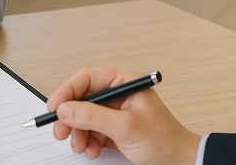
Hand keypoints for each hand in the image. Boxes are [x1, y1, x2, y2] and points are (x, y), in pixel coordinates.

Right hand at [45, 67, 200, 164]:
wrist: (181, 163)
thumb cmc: (166, 141)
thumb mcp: (126, 127)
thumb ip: (93, 117)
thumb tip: (65, 109)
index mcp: (124, 83)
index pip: (87, 78)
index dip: (67, 91)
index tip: (54, 106)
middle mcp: (118, 95)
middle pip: (81, 99)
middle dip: (70, 117)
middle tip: (61, 131)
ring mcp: (115, 113)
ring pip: (83, 117)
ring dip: (78, 133)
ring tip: (81, 146)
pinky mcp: (114, 130)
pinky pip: (91, 132)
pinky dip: (87, 142)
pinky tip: (92, 150)